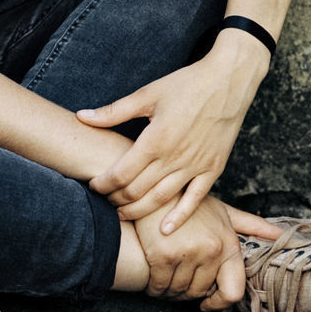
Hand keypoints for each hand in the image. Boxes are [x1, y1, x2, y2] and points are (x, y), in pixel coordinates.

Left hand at [78, 32, 268, 231]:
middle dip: (117, 199)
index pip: (121, 174)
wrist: (228, 81)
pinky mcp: (213, 169)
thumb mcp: (147, 94)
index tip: (93, 187)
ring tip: (123, 216)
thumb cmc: (186, 84)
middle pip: (138, 191)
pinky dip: (179, 217)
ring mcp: (196, 165)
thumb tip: (81, 116)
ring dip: (139, 211)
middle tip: (105, 202)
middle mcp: (175, 156)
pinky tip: (165, 230)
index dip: (103, 185)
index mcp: (156, 138)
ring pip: (162, 199)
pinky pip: (195, 200)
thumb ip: (113, 111)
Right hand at [134, 198, 281, 308]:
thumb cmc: (190, 202)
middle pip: (200, 293)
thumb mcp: (224, 211)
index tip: (207, 303)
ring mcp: (187, 254)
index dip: (219, 303)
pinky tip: (153, 276)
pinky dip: (154, 287)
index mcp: (229, 245)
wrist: (155, 189)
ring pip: (179, 292)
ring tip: (165, 276)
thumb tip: (283, 236)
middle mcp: (211, 251)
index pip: (233, 291)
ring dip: (170, 291)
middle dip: (188, 292)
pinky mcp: (162, 255)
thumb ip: (253, 226)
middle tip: (178, 278)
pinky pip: (159, 287)